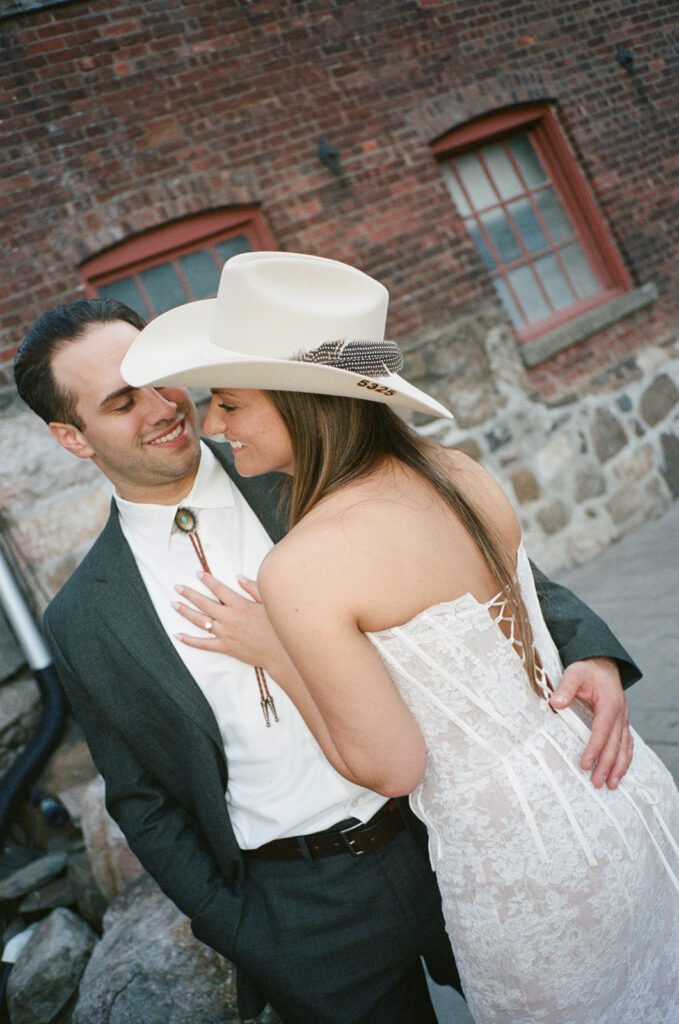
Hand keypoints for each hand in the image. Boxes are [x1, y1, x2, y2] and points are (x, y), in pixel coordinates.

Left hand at [172, 572, 279, 668]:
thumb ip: (253, 588)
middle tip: (177, 587)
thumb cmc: (277, 627)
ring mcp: (225, 634)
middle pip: (204, 603)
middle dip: (189, 594)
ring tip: (174, 604)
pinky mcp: (224, 647)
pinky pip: (203, 644)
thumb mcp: (268, 603)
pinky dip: (189, 640)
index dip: (207, 580)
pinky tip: (178, 635)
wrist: (279, 653)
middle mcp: (229, 618)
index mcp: (240, 606)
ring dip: (185, 611)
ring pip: (200, 621)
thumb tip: (239, 577)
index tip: (197, 573)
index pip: (219, 589)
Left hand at [549, 657, 632, 788]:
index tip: (585, 764)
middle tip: (597, 783)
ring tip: (611, 785)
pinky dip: (625, 759)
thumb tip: (556, 703)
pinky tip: (620, 771)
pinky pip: (627, 744)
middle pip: (615, 744)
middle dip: (606, 766)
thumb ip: (565, 688)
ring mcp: (623, 719)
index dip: (594, 749)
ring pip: (625, 747)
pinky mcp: (622, 722)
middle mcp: (620, 714)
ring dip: (619, 767)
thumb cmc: (587, 670)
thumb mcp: (574, 673)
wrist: (603, 664)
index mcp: (609, 704)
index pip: (602, 731)